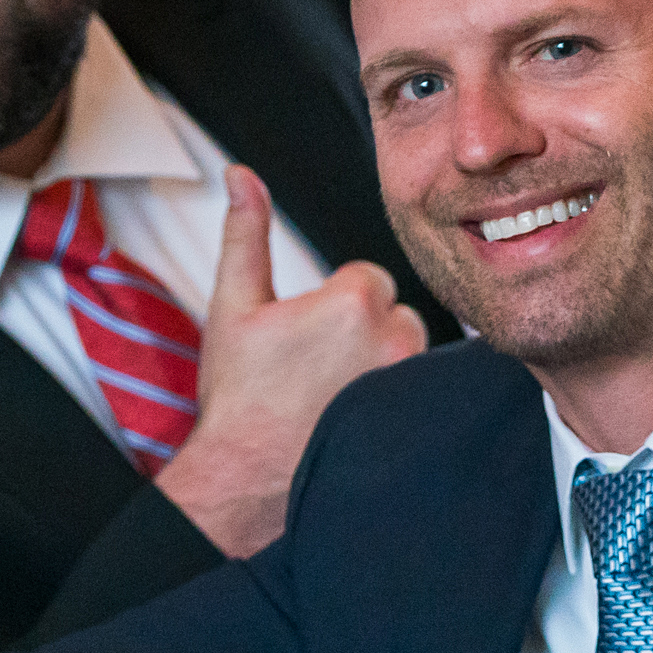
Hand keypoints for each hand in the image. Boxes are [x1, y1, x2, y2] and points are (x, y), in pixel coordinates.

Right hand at [154, 167, 427, 556]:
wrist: (246, 476)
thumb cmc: (239, 397)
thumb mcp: (234, 305)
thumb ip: (245, 232)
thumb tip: (241, 176)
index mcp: (353, 301)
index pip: (365, 279)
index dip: (331, 306)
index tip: (304, 339)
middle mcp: (394, 337)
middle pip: (392, 312)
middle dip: (361, 331)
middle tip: (316, 367)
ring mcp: (410, 381)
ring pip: (406, 350)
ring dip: (380, 362)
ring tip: (334, 393)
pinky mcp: (417, 416)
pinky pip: (418, 389)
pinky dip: (395, 396)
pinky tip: (358, 415)